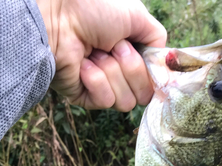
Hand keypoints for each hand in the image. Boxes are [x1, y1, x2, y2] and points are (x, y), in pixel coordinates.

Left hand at [36, 0, 165, 110]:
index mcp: (131, 53)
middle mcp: (118, 72)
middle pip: (144, 94)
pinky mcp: (85, 97)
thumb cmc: (93, 6)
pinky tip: (83, 64)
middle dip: (131, 68)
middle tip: (112, 46)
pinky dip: (96, 80)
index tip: (146, 56)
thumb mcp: (137, 15)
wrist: (57, 16)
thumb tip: (164, 63)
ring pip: (126, 101)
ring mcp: (102, 86)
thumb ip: (157, 39)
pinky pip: (105, 101)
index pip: (154, 81)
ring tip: (94, 53)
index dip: (152, 73)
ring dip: (113, 72)